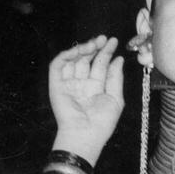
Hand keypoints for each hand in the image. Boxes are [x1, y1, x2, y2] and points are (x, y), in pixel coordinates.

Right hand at [48, 35, 124, 164]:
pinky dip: (66, 55)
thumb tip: (118, 59)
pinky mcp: (56, 85)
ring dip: (82, 49)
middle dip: (95, 47)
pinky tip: (79, 51)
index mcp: (95, 87)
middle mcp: (81, 84)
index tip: (113, 42)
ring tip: (94, 44)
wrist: (86, 134)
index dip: (106, 52)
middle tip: (103, 39)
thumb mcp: (116, 99)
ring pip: (73, 60)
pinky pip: (58, 65)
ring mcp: (68, 83)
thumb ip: (115, 78)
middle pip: (86, 60)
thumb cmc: (102, 123)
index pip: (100, 65)